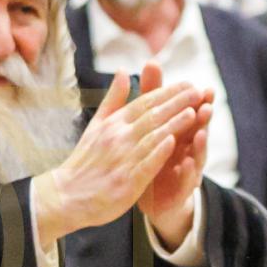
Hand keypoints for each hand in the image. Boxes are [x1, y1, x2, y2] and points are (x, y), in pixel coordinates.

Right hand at [31, 68, 214, 248]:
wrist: (67, 196)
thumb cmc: (85, 161)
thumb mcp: (96, 124)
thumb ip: (113, 99)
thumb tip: (124, 70)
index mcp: (113, 124)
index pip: (144, 103)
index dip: (167, 92)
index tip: (188, 84)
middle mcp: (118, 138)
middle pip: (152, 116)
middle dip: (177, 102)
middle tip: (198, 92)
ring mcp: (122, 159)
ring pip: (152, 137)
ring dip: (174, 123)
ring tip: (194, 112)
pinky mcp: (126, 181)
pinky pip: (145, 164)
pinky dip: (158, 151)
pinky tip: (173, 142)